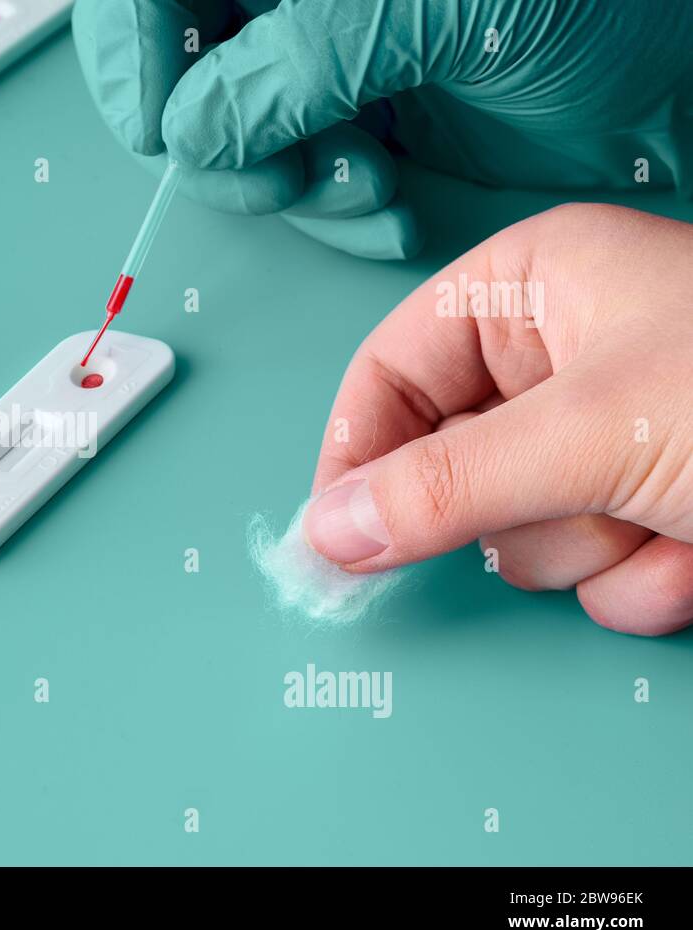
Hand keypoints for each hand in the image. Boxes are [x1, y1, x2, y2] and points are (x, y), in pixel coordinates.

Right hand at [72, 0, 692, 259]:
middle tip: (271, 170)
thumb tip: (191, 127)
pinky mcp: (363, 131)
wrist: (682, 75)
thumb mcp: (432, 8)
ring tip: (360, 184)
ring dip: (291, 188)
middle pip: (185, 74)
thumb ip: (294, 60)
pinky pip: (302, 188)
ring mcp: (330, 70)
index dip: (134, 49)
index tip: (151, 120)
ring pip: (239, 144)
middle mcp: (303, 7)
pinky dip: (335, 217)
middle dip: (225, 142)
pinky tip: (385, 207)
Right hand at [302, 203, 692, 634]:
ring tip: (672, 513)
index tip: (333, 537)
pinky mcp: (651, 508)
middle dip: (522, 510)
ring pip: (522, 538)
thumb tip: (329, 528)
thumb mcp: (594, 431)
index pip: (388, 374)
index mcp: (531, 289)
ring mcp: (610, 440)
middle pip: (451, 467)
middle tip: (582, 495)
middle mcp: (563, 359)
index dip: (354, 454)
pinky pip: (592, 576)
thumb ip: (442, 485)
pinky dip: (648, 581)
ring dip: (595, 550)